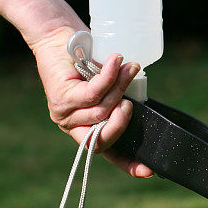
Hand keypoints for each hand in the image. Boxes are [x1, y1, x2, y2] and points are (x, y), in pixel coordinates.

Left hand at [31, 26, 153, 177]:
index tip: (149, 170)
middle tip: (130, 103)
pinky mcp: (62, 96)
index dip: (128, 164)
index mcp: (85, 127)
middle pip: (103, 136)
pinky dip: (109, 76)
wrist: (59, 37)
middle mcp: (72, 125)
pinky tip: (116, 61)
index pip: (108, 153)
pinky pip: (94, 93)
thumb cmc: (87, 60)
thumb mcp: (108, 86)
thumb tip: (140, 105)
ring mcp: (64, 113)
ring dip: (120, 87)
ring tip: (129, 66)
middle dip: (121, 121)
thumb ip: (119, 99)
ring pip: (102, 111)